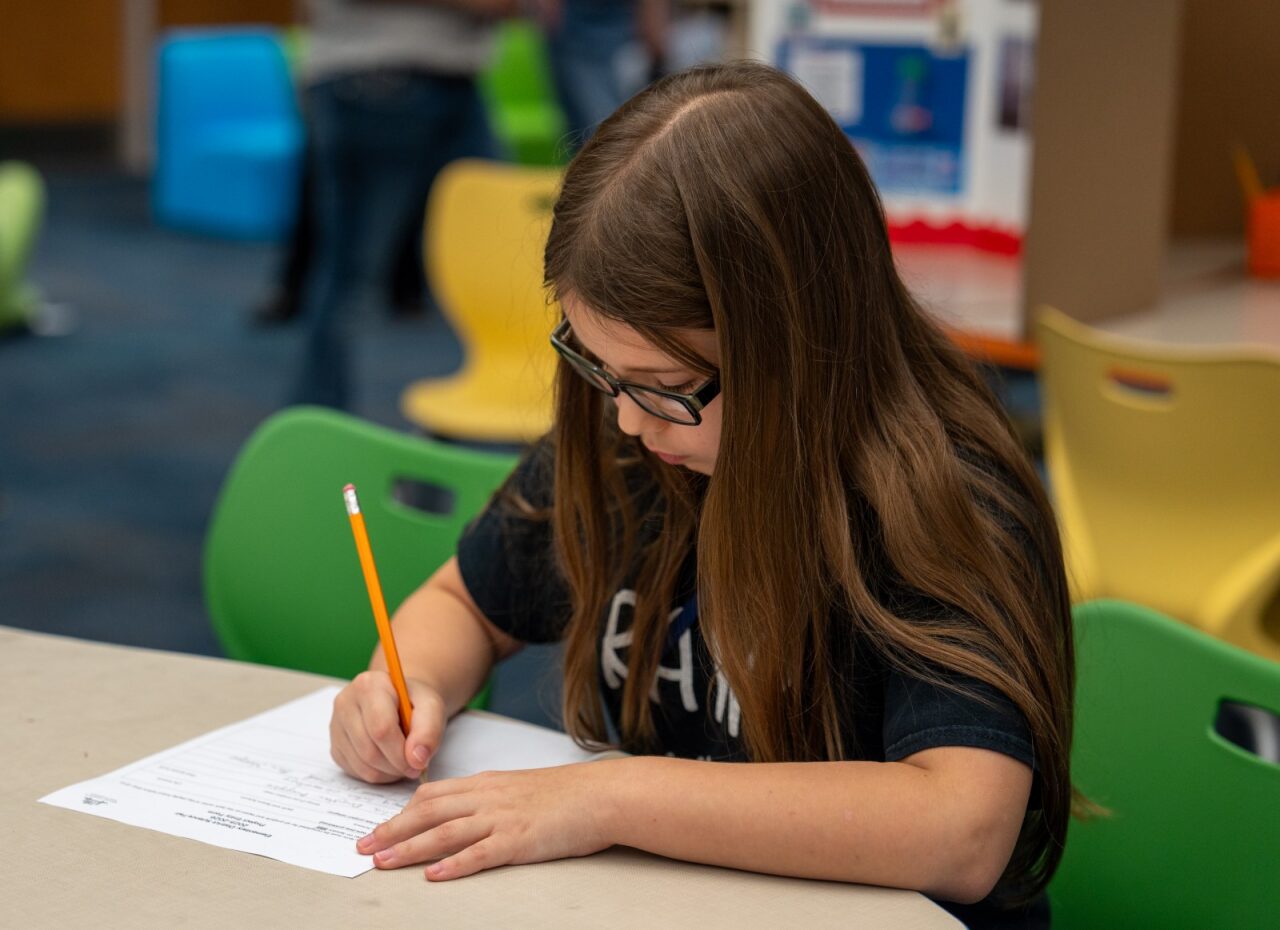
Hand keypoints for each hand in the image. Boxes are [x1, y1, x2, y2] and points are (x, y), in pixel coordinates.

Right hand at [330, 672, 445, 783]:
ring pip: (362, 765)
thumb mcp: (432, 707)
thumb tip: (417, 759)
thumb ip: (429, 730)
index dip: (401, 753)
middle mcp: (346, 702)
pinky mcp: (335, 746)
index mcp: (369, 685)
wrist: (400, 701)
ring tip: (404, 762)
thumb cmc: (414, 703)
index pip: (381, 728)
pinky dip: (377, 774)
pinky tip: (389, 762)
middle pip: (370, 750)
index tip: (419, 762)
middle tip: (415, 766)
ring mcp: (336, 725)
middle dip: (397, 765)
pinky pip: (356, 772)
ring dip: (389, 772)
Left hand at [355, 763, 613, 878]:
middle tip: (364, 846)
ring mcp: (502, 819)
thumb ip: (488, 798)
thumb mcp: (518, 788)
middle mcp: (488, 798)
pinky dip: (454, 864)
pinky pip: (480, 854)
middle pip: (429, 812)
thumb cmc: (565, 794)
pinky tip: (434, 874)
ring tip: (384, 861)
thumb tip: (460, 813)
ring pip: (445, 832)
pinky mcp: (519, 841)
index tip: (378, 827)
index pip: (432, 795)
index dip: (401, 812)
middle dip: (392, 830)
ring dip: (410, 847)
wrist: (600, 795)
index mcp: (486, 785)